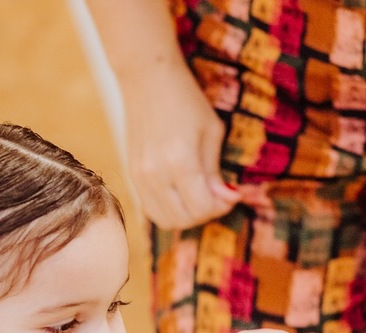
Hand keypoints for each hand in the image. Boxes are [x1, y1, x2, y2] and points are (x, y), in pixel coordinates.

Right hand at [119, 61, 240, 228]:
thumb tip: (226, 198)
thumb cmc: (186, 100)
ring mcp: (140, 176)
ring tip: (200, 197)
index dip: (223, 205)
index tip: (232, 194)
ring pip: (167, 220)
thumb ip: (215, 171)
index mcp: (180, 161)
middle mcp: (156, 173)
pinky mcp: (132, 174)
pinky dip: (170, 210)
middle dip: (208, 213)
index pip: (203, 206)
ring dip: (188, 216)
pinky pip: (151, 209)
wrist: (147, 78)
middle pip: (185, 218)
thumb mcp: (212, 132)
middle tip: (218, 197)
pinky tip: (182, 195)